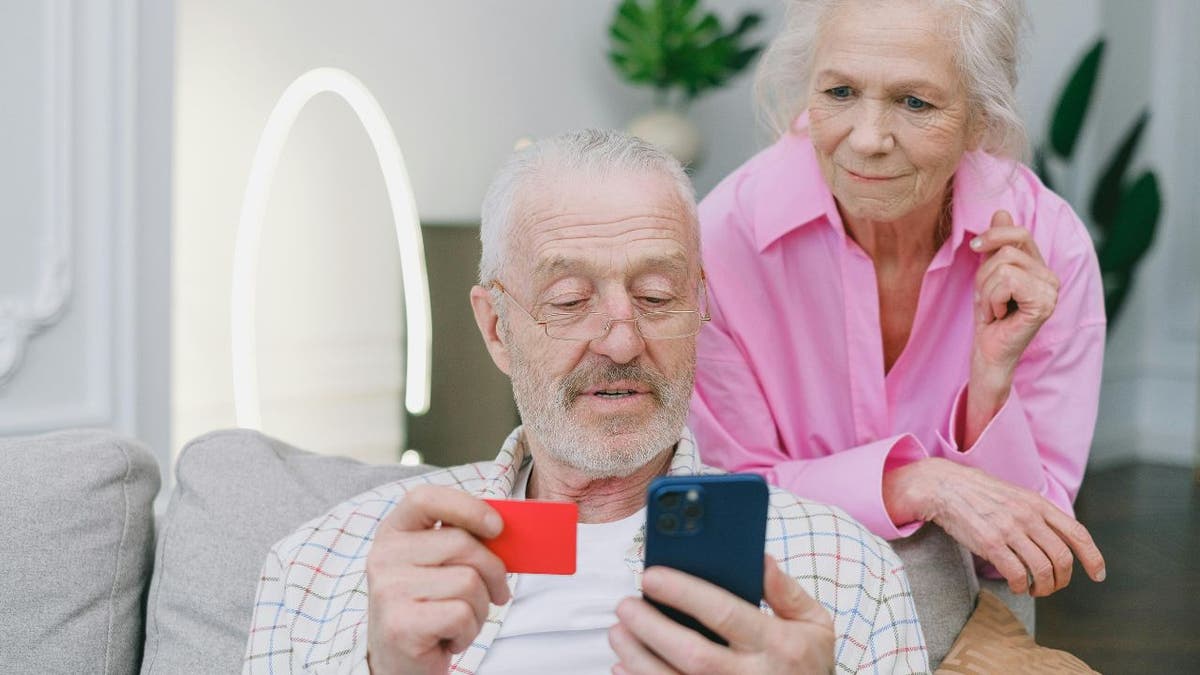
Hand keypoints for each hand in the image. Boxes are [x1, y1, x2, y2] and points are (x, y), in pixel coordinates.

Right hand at [365, 485, 510, 674]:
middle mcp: (384, 556)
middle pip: (462, 544)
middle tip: (497, 592)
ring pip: (468, 582)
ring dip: (480, 607)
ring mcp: (388, 590)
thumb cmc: (430, 607)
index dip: (466, 506)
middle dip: (493, 572)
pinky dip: (469, 631)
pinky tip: (449, 637)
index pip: (425, 498)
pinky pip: (462, 614)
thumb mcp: (440, 566)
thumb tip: (505, 529)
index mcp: (393, 532)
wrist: (400, 662)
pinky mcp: (400, 624)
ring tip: (461, 619)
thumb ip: (463, 541)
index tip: (496, 526)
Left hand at [608, 555, 833, 673]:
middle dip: (651, 627)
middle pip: (692, 653)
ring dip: (638, 657)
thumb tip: (760, 557)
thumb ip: (786, 592)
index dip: (684, 593)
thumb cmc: (807, 665)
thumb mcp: (814, 626)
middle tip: (625, 604)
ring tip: (618, 631)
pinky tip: (625, 666)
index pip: (725, 613)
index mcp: (779, 645)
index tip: (651, 575)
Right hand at [883, 458, 1105, 596]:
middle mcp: (1028, 516)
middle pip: (1062, 558)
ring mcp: (1009, 529)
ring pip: (1042, 570)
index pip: (1077, 534)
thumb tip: (1057, 539)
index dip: (1093, 558)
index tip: (1098, 575)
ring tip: (1034, 589)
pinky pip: (1016, 574)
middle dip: (1062, 580)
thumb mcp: (1015, 495)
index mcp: (1038, 503)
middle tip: (1053, 586)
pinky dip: (1020, 586)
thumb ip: (1037, 514)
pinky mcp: (990, 543)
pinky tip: (1016, 586)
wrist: (943, 486)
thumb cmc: (978, 493)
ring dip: (1043, 587)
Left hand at [970, 210, 1058, 370]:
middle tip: (988, 300)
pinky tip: (999, 315)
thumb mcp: (988, 274)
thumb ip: (997, 245)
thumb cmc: (990, 316)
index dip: (994, 235)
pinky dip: (993, 299)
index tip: (975, 247)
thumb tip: (1002, 212)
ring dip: (987, 291)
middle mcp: (1050, 277)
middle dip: (985, 275)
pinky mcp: (1044, 303)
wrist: (989, 350)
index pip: (1020, 234)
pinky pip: (1007, 281)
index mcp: (1039, 267)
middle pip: (1006, 251)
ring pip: (1004, 266)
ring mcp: (1050, 290)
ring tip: (994, 309)